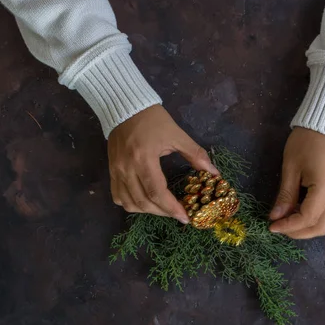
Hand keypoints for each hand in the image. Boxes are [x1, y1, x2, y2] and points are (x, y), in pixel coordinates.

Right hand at [108, 105, 217, 222]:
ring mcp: (116, 171)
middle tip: (178, 214)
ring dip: (148, 211)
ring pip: (129, 203)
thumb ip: (195, 154)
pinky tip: (144, 202)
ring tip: (164, 209)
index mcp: (144, 158)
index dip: (172, 208)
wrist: (125, 106)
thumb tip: (214, 173)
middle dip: (163, 212)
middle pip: (143, 202)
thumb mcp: (176, 134)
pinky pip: (118, 196)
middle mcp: (127, 168)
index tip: (185, 217)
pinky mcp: (111, 171)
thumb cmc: (153, 119)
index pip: (157, 192)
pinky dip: (131, 204)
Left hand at [269, 127, 324, 238]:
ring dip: (306, 227)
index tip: (272, 226)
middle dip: (299, 232)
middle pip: (321, 227)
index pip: (308, 218)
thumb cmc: (305, 142)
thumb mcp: (291, 168)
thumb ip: (285, 195)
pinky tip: (297, 210)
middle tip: (279, 227)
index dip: (289, 226)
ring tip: (286, 219)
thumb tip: (275, 217)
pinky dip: (312, 217)